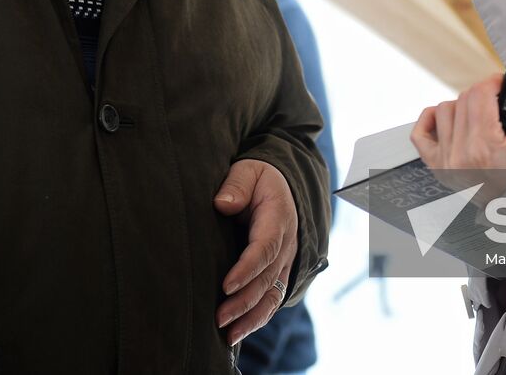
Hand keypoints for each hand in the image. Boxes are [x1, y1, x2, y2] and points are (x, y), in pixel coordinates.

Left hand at [213, 159, 298, 346]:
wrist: (281, 186)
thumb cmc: (258, 180)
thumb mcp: (248, 171)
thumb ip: (236, 185)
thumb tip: (222, 204)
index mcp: (279, 217)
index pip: (266, 247)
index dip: (247, 268)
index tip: (226, 285)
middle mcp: (286, 244)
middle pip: (268, 278)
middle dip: (244, 301)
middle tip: (218, 318)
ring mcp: (285, 261)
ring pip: (273, 295)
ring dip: (251, 317)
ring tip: (228, 335)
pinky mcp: (279, 272)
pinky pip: (272, 299)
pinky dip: (257, 318)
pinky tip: (238, 333)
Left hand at [411, 30, 505, 196]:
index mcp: (485, 147)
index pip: (479, 92)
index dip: (493, 84)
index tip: (505, 91)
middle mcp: (460, 158)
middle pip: (463, 99)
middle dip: (481, 97)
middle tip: (499, 109)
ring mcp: (445, 166)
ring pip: (443, 110)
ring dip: (462, 108)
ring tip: (483, 121)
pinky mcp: (436, 169)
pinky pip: (419, 133)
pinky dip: (433, 121)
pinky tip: (452, 123)